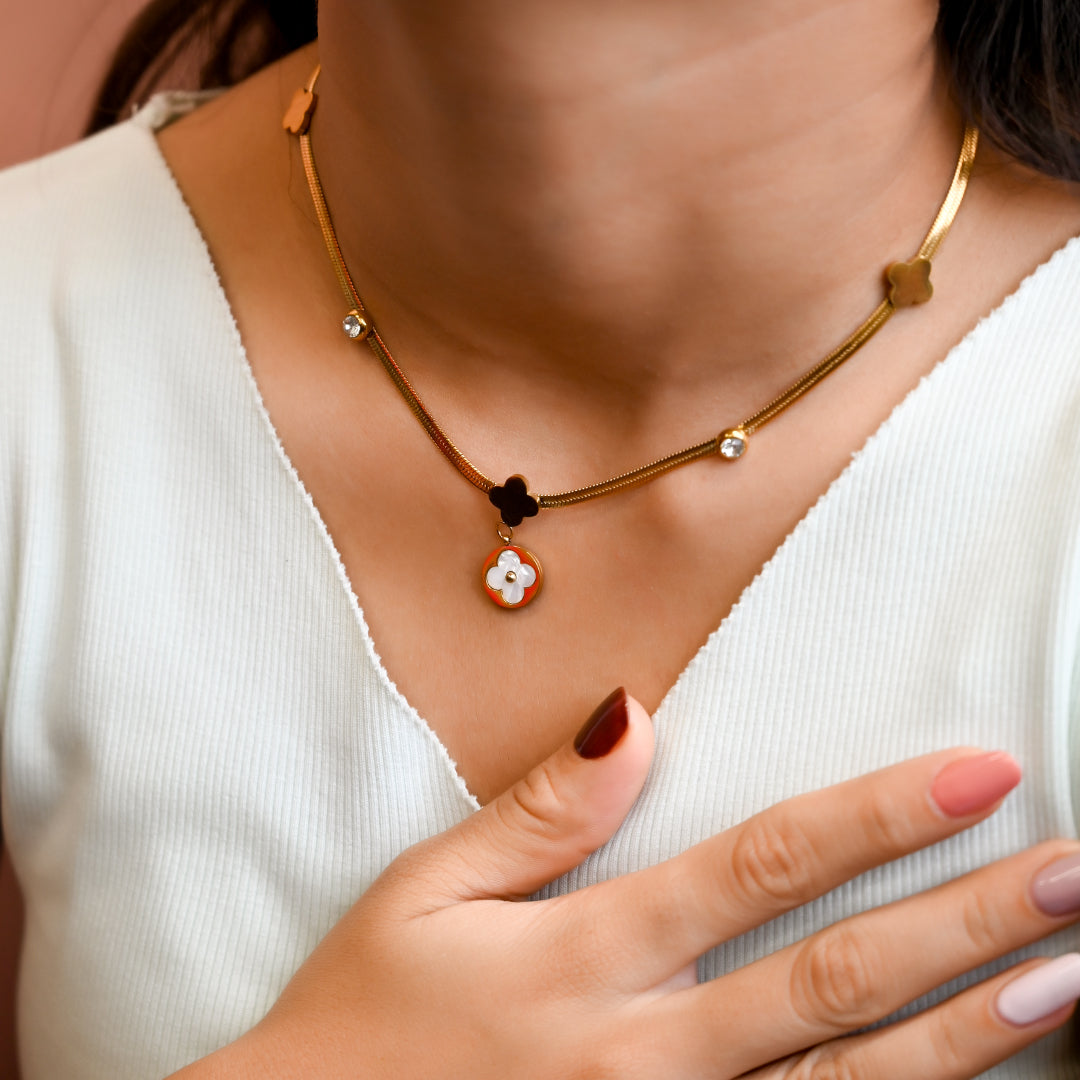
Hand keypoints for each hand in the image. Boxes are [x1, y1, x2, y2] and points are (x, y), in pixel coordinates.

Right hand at [175, 689, 1079, 1078]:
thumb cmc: (361, 1015)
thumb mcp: (427, 893)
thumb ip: (538, 811)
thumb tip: (632, 717)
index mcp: (587, 956)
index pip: (762, 865)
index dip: (876, 815)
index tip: (975, 771)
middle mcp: (643, 1050)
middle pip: (833, 979)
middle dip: (963, 922)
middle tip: (1070, 872)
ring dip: (964, 1035)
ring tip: (1065, 980)